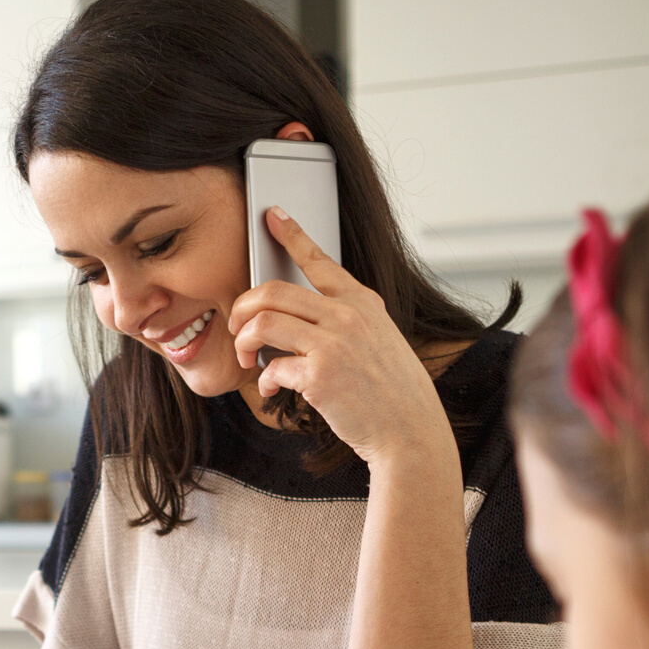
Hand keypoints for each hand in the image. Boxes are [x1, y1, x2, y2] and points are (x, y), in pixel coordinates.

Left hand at [227, 207, 456, 466]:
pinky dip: (264, 381)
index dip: (291, 235)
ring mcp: (333, 343)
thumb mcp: (379, 340)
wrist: (410, 431)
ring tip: (248, 359)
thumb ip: (345, 322)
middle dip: (242, 307)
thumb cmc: (392, 392)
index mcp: (362, 302)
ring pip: (264, 322)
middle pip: (273, 291)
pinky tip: (272, 390)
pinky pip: (272, 368)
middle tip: (238, 327)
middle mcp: (347, 315)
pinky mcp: (319, 375)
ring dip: (245, 342)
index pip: (320, 260)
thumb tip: (298, 320)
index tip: (272, 216)